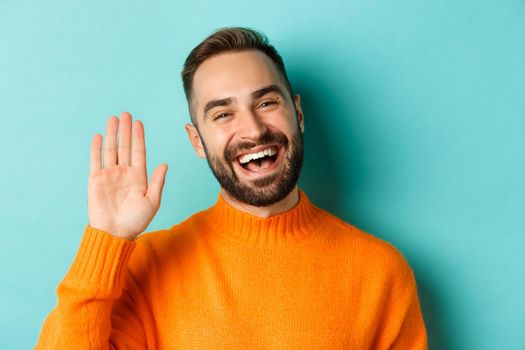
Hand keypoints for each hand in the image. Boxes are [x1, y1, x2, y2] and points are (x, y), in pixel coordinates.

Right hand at [88, 112, 167, 239]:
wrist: (115, 232)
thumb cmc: (136, 220)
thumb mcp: (152, 201)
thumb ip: (157, 182)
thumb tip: (165, 164)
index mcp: (139, 177)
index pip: (139, 152)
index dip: (139, 138)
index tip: (139, 123)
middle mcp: (124, 173)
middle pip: (125, 147)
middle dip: (126, 130)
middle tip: (127, 114)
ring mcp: (110, 175)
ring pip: (111, 150)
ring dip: (113, 134)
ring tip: (114, 119)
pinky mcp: (96, 180)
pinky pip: (96, 160)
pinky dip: (97, 148)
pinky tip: (99, 136)